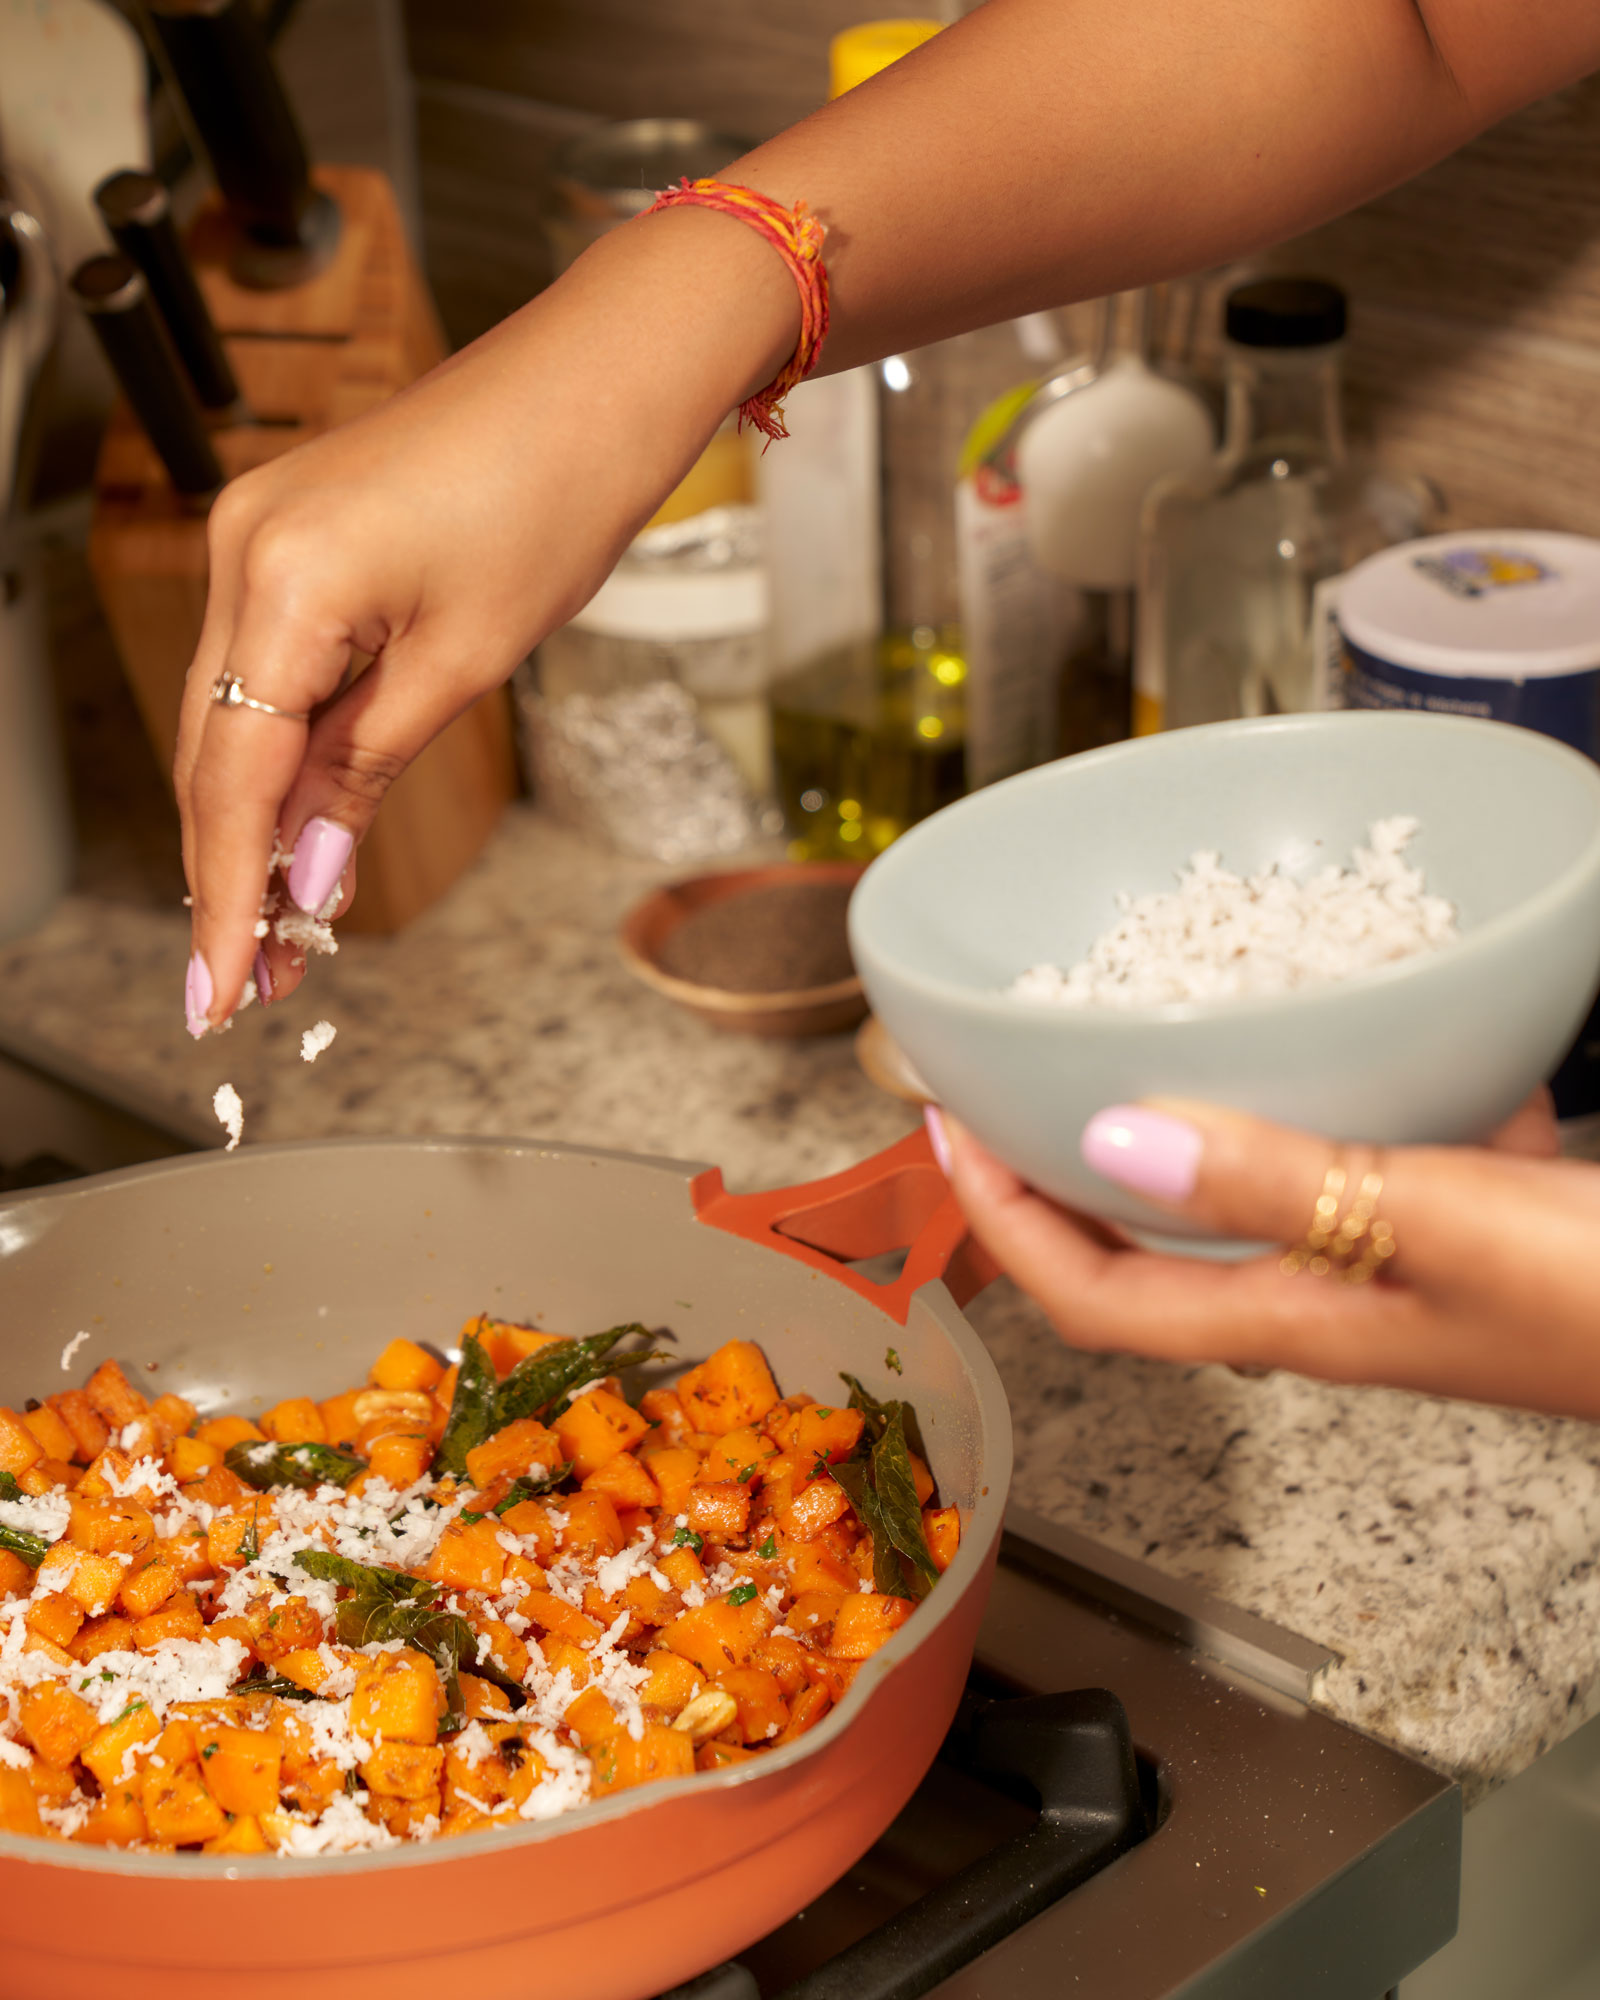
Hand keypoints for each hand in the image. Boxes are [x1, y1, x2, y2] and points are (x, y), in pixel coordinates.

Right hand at [174, 208, 797, 1031]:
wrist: (596, 378)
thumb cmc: (556, 492)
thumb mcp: (466, 661)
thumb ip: (366, 773)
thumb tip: (311, 876)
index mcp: (282, 582)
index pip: (232, 781)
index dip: (223, 900)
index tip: (221, 993)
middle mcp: (240, 551)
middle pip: (213, 753)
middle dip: (232, 875)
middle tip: (256, 983)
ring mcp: (255, 535)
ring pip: (231, 715)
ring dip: (255, 821)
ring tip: (281, 930)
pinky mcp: (287, 535)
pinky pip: (262, 666)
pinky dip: (280, 749)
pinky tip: (299, 822)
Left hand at [930, 1091, 1599, 1419]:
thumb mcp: (1432, 1227)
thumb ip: (1277, 1186)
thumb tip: (1111, 1143)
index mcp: (1294, 1319)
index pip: (1096, 1293)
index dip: (1005, 1221)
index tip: (948, 1128)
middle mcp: (1322, 1294)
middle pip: (1149, 1247)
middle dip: (1062, 1173)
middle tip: (1011, 1081)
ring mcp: (1390, 1257)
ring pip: (1246, 1189)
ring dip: (1178, 1123)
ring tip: (1135, 1032)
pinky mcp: (1457, 1215)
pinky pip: (1355, 1145)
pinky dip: (1323, 1088)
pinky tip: (1349, 1013)